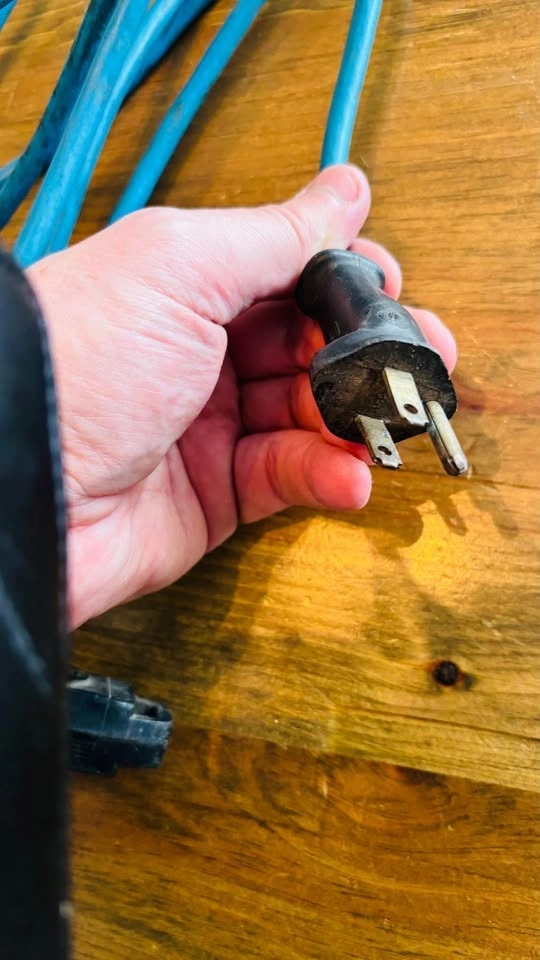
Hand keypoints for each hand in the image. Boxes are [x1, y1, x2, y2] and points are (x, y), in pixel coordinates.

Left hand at [28, 165, 456, 628]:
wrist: (17, 485)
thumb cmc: (76, 362)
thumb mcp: (179, 269)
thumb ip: (274, 237)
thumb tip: (344, 192)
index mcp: (188, 285)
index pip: (291, 272)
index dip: (346, 280)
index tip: (390, 289)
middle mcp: (201, 352)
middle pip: (311, 346)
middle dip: (370, 354)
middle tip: (419, 362)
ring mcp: (211, 425)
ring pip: (312, 415)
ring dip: (357, 420)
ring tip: (389, 422)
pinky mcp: (217, 494)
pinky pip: (292, 477)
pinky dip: (328, 474)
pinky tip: (348, 472)